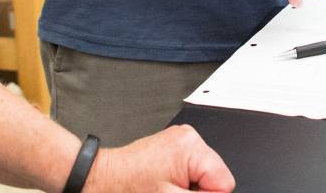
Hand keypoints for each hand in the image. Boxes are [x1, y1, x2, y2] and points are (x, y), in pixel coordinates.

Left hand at [88, 125, 234, 191]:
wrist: (100, 179)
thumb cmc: (126, 187)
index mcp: (191, 146)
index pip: (225, 181)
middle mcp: (189, 137)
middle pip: (214, 175)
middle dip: (197, 190)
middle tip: (171, 192)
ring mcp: (181, 140)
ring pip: (204, 173)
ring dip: (189, 186)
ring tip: (164, 187)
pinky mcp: (173, 146)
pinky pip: (191, 168)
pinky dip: (182, 179)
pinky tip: (163, 182)